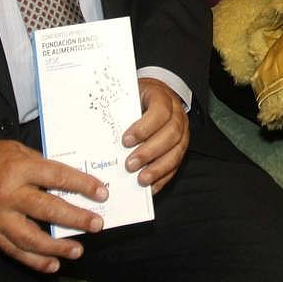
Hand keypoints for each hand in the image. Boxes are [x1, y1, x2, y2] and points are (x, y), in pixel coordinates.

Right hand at [0, 140, 107, 272]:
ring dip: (57, 247)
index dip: (81, 185)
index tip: (101, 192)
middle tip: (97, 224)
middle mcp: (9, 194)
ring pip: (31, 237)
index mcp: (19, 169)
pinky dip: (34, 261)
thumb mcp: (18, 150)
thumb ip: (42, 165)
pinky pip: (14, 251)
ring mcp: (0, 217)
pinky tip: (53, 265)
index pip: (57, 177)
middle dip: (75, 218)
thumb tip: (70, 181)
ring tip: (78, 251)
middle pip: (47, 209)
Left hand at [122, 78, 189, 193]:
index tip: (126, 140)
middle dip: (149, 152)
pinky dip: (163, 177)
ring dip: (158, 168)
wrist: (151, 96)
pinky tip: (151, 185)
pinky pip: (176, 165)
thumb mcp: (128, 96)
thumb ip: (119, 109)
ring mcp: (182, 132)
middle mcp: (177, 115)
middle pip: (171, 134)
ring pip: (177, 151)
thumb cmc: (137, 98)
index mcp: (163, 97)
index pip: (160, 111)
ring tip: (141, 178)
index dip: (144, 127)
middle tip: (130, 164)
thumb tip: (100, 127)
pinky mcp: (181, 148)